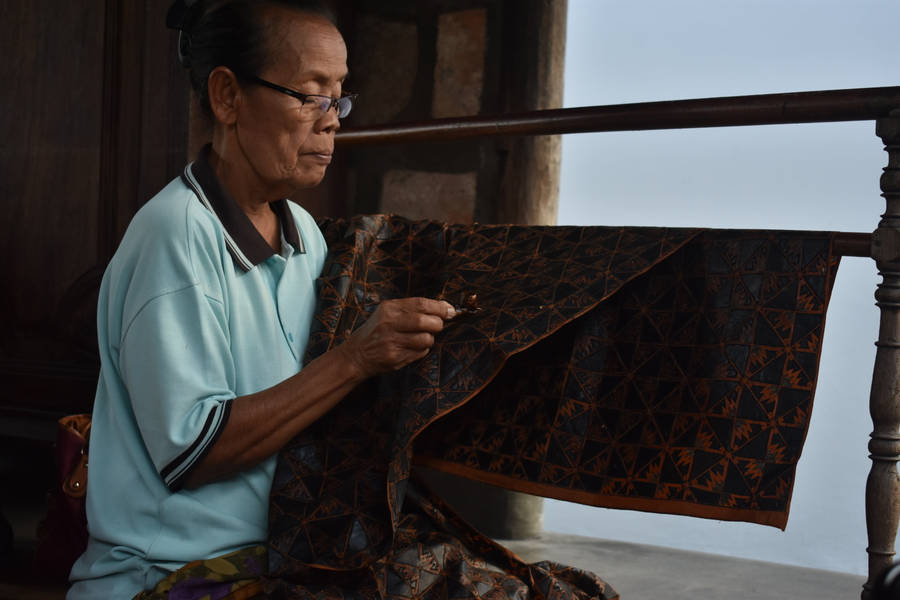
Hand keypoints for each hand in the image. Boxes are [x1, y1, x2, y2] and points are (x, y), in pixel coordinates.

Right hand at [338, 297, 455, 377]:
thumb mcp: (389, 313)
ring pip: (426, 339)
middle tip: (437, 325)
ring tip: (421, 338)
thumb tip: (446, 306)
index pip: (421, 304)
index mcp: (389, 308)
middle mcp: (389, 323)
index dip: (439, 307)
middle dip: (438, 324)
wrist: (356, 354)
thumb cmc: (377, 331)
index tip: (449, 310)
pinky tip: (411, 348)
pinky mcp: (394, 357)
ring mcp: (391, 341)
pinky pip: (420, 353)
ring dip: (429, 339)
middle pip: (425, 321)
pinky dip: (421, 350)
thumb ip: (415, 309)